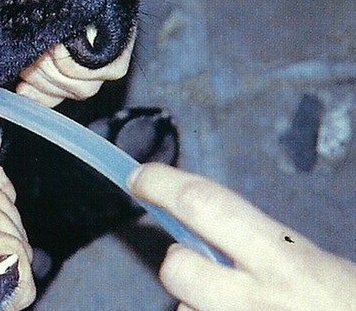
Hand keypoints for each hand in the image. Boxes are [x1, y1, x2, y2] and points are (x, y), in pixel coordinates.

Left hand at [0, 0, 129, 106]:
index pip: (115, 54)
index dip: (81, 62)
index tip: (51, 45)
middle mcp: (104, 20)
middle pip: (93, 79)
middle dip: (57, 74)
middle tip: (31, 53)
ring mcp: (82, 36)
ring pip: (75, 87)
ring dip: (45, 82)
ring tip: (24, 60)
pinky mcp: (62, 44)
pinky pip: (58, 86)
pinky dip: (40, 92)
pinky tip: (21, 84)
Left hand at [127, 163, 355, 310]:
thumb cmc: (347, 303)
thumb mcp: (316, 265)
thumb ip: (263, 245)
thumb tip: (206, 226)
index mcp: (286, 261)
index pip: (205, 205)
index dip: (163, 186)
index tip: (140, 177)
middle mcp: (256, 300)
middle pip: (176, 268)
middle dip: (178, 260)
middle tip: (199, 259)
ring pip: (185, 310)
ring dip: (199, 303)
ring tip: (241, 304)